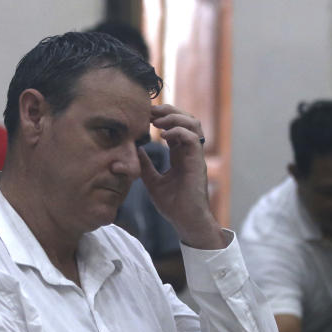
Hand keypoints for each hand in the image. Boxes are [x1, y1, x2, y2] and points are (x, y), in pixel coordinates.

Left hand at [139, 104, 224, 249]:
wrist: (186, 222)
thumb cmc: (173, 206)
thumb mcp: (153, 182)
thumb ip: (146, 166)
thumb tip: (135, 150)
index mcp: (180, 155)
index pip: (174, 127)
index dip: (161, 118)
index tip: (144, 116)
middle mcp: (189, 152)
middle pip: (186, 119)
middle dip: (168, 110)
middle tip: (150, 110)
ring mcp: (195, 156)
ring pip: (193, 123)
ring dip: (175, 117)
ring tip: (157, 119)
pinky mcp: (197, 162)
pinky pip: (192, 138)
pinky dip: (178, 132)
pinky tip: (164, 135)